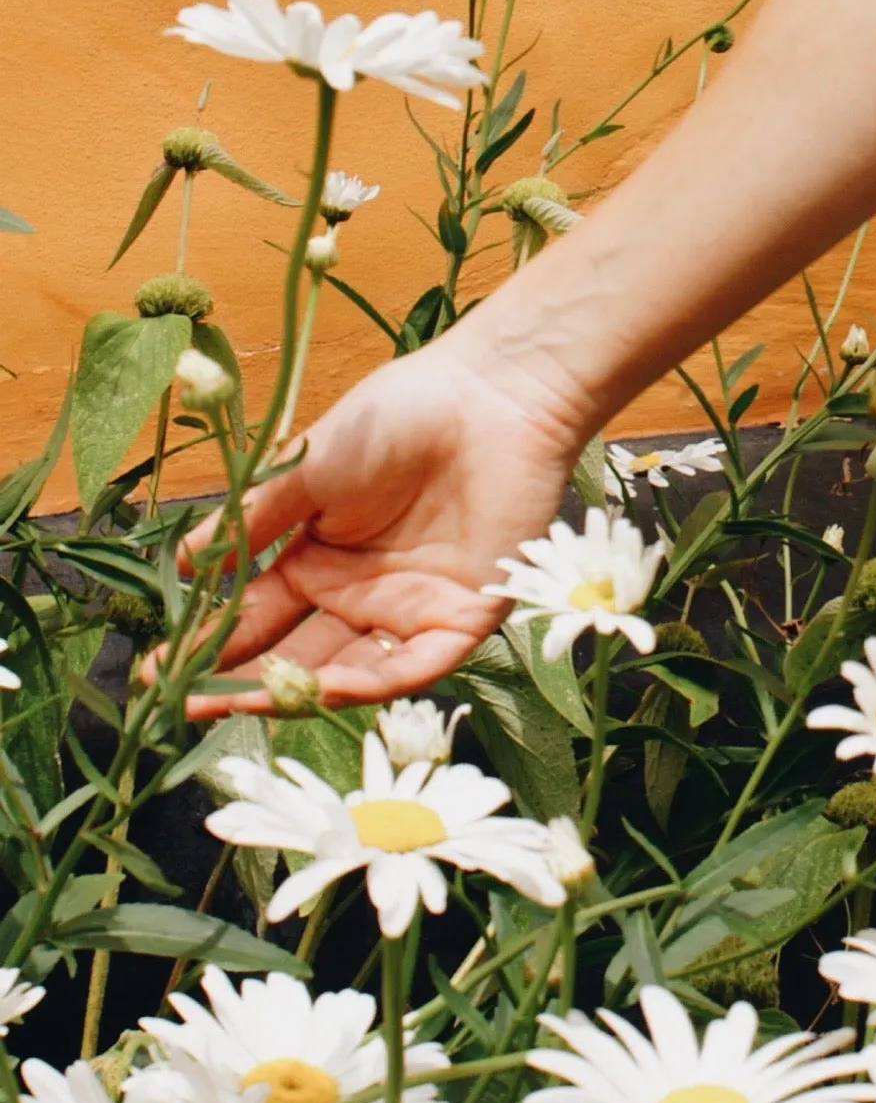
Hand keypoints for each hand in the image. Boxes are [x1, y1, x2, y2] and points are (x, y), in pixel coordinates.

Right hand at [161, 335, 581, 715]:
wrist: (489, 395)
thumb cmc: (398, 416)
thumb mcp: (308, 468)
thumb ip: (251, 522)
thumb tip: (187, 564)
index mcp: (319, 559)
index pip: (258, 617)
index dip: (213, 646)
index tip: (158, 674)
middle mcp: (360, 595)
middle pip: (299, 656)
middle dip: (246, 684)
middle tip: (189, 706)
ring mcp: (411, 609)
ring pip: (353, 672)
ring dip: (303, 692)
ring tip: (246, 702)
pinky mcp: (466, 616)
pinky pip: (417, 664)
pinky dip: (377, 681)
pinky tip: (332, 688)